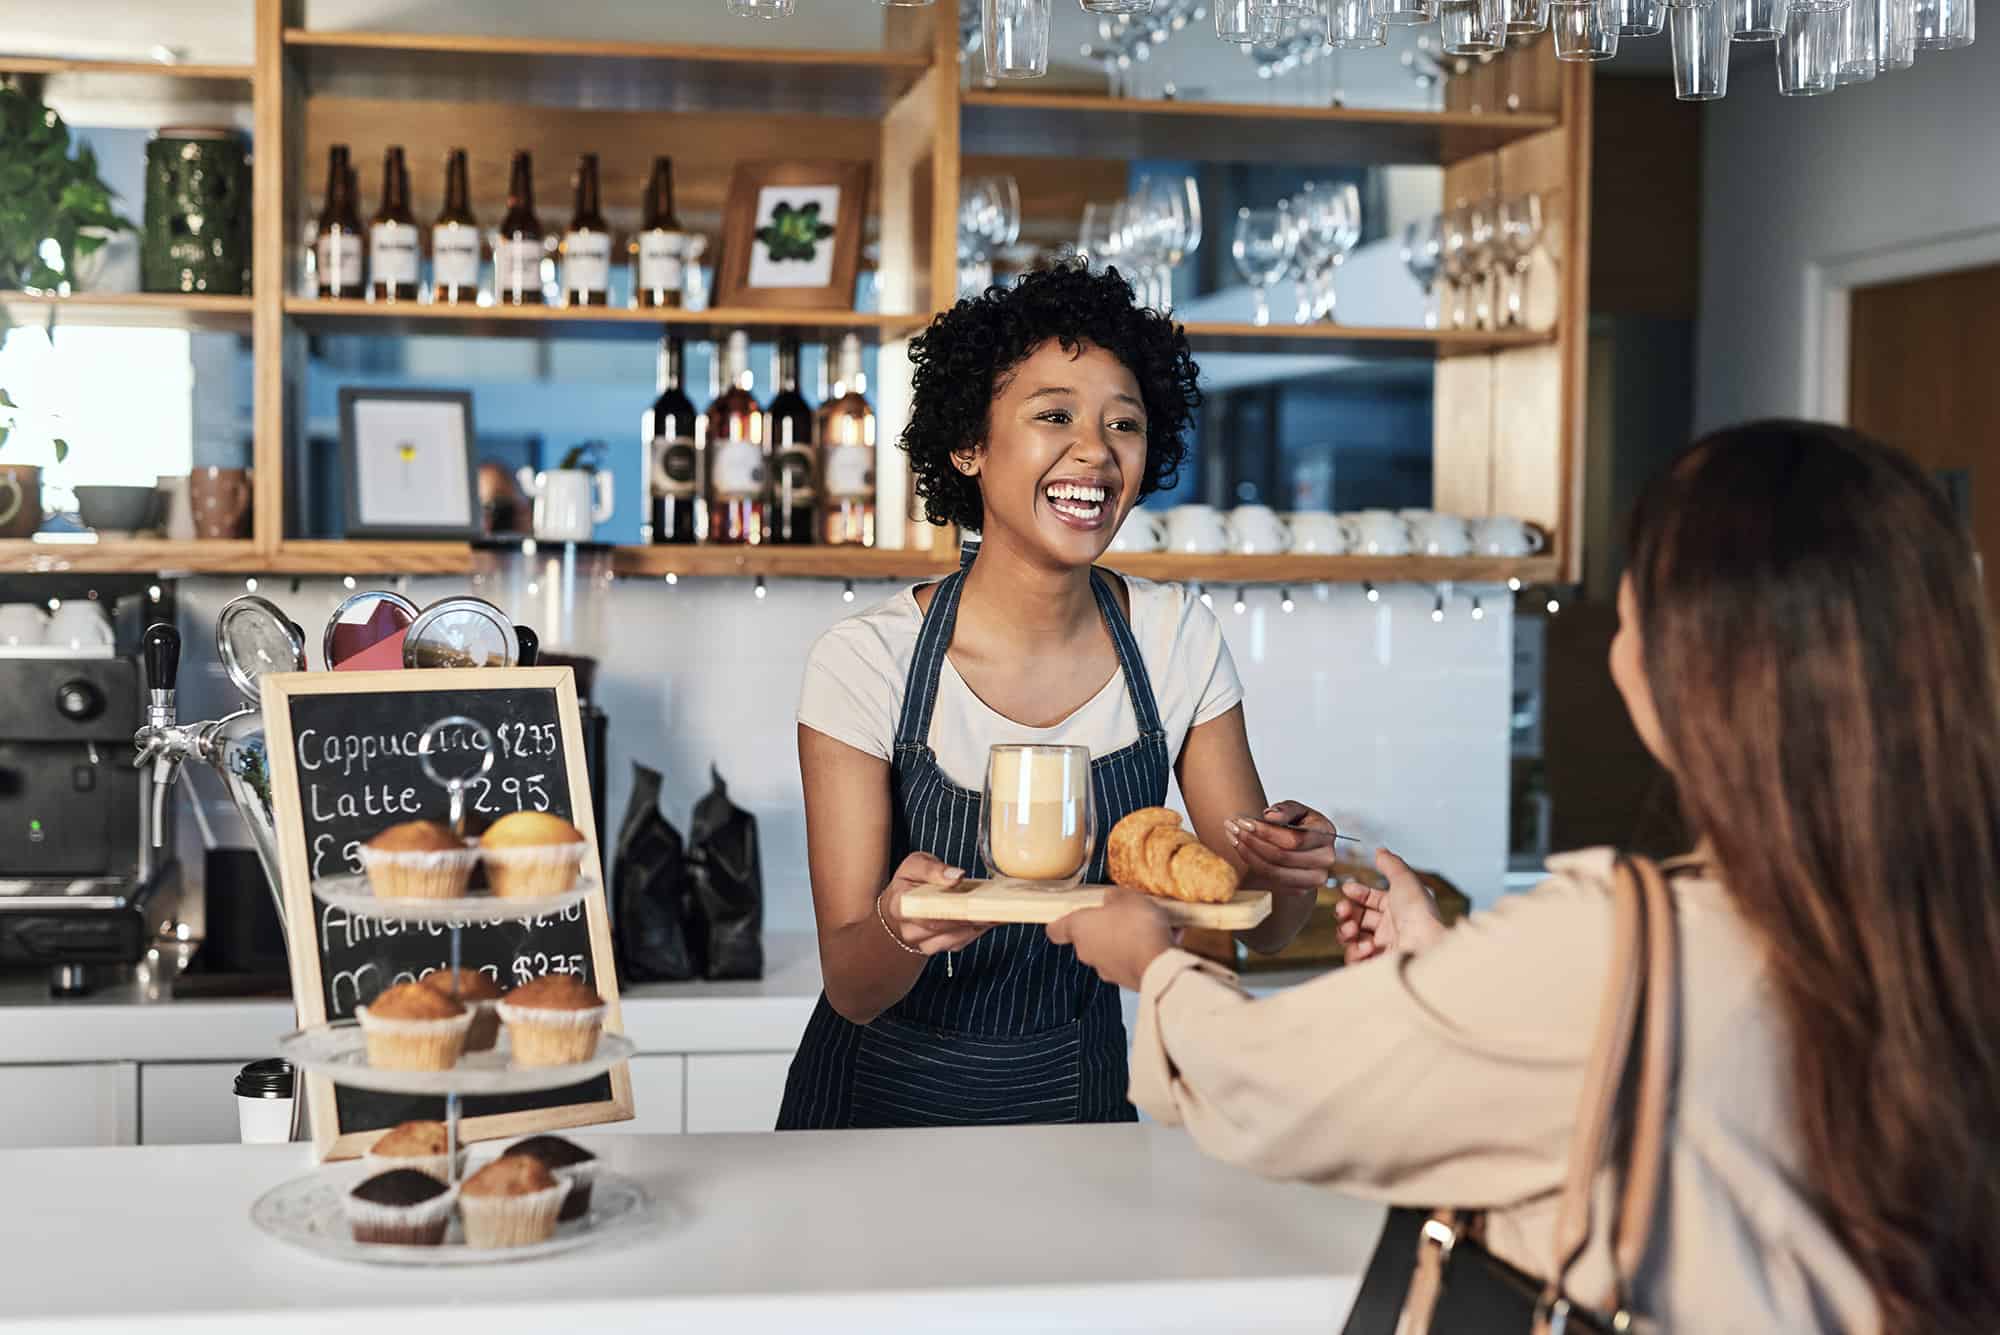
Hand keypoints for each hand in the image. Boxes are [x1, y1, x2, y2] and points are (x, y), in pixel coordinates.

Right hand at [879, 852, 989, 956]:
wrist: (901, 908)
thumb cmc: (910, 883)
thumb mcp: (915, 864)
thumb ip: (932, 869)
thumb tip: (956, 876)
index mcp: (900, 905)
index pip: (923, 908)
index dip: (946, 905)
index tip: (969, 901)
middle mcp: (909, 929)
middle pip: (943, 925)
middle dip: (971, 915)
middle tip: (996, 905)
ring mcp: (924, 943)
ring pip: (955, 937)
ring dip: (979, 924)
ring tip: (1001, 909)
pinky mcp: (940, 948)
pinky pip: (962, 941)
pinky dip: (979, 929)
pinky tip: (993, 916)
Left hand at [1047, 886, 1176, 991]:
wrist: (1158, 965)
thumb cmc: (1137, 929)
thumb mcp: (1127, 897)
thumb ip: (1115, 897)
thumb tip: (1112, 898)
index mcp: (1080, 929)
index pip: (1057, 929)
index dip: (1061, 923)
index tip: (1066, 917)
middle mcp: (1087, 952)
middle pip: (1089, 938)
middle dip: (1105, 927)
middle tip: (1122, 914)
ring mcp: (1106, 969)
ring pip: (1112, 951)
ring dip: (1126, 941)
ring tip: (1149, 928)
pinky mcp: (1126, 981)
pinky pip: (1132, 962)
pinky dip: (1143, 953)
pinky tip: (1163, 941)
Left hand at [1225, 800, 1341, 899]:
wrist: (1304, 846)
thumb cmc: (1299, 823)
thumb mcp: (1295, 809)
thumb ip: (1285, 810)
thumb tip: (1270, 817)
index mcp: (1327, 834)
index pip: (1293, 839)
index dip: (1266, 832)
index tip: (1243, 822)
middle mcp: (1326, 859)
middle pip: (1282, 857)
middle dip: (1253, 842)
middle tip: (1232, 828)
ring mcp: (1315, 878)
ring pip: (1274, 872)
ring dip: (1249, 855)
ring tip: (1233, 838)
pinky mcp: (1301, 890)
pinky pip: (1272, 882)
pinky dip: (1254, 866)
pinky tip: (1242, 850)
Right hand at [1335, 848, 1447, 962]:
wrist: (1426, 948)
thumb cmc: (1419, 915)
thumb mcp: (1405, 881)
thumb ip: (1391, 864)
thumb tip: (1380, 851)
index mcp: (1398, 908)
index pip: (1371, 899)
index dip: (1357, 893)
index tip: (1347, 889)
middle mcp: (1390, 927)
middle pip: (1357, 917)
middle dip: (1345, 911)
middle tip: (1343, 909)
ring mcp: (1383, 946)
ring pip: (1351, 936)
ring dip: (1346, 930)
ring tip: (1352, 928)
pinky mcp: (1376, 964)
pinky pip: (1355, 957)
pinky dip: (1355, 950)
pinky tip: (1367, 947)